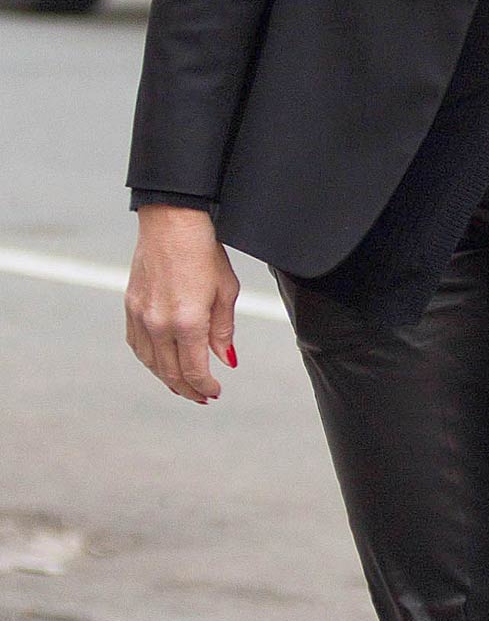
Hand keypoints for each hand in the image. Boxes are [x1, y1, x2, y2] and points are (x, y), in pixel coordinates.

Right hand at [125, 207, 240, 403]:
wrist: (172, 223)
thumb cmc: (204, 252)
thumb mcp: (226, 291)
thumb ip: (223, 330)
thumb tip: (226, 359)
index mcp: (187, 322)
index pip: (194, 370)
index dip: (205, 386)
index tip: (215, 392)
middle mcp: (159, 323)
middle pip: (170, 372)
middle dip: (188, 389)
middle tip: (202, 397)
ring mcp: (141, 316)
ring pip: (151, 362)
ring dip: (167, 378)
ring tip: (183, 385)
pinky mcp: (130, 306)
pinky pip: (136, 344)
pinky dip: (150, 359)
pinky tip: (161, 362)